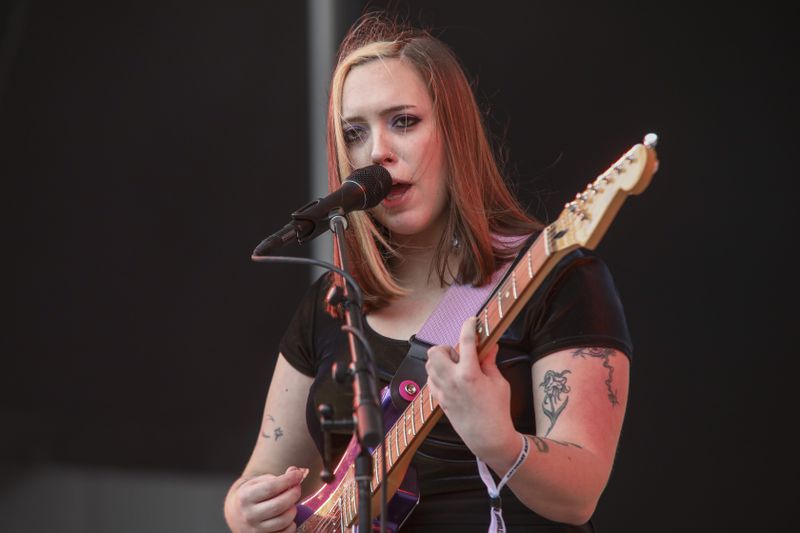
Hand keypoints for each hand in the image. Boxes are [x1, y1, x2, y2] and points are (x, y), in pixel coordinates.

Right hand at [225, 466, 307, 532]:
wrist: (236, 513)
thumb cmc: (253, 494)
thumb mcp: (259, 482)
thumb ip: (278, 477)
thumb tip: (296, 472)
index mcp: (246, 496)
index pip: (271, 487)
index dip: (288, 480)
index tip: (298, 475)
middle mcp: (249, 514)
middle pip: (279, 505)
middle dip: (293, 494)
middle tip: (297, 488)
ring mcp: (255, 529)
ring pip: (283, 521)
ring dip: (293, 510)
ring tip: (292, 504)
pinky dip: (291, 525)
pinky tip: (288, 517)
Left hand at [425, 317, 517, 466]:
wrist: (487, 437)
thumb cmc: (497, 411)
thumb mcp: (499, 383)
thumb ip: (490, 362)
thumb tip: (490, 345)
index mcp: (469, 373)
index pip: (465, 340)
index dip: (469, 326)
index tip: (472, 321)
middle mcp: (452, 380)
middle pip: (435, 351)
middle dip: (447, 348)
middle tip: (461, 355)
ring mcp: (443, 390)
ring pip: (429, 364)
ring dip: (441, 360)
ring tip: (457, 367)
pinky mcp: (439, 400)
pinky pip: (430, 379)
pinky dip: (438, 374)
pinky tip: (451, 379)